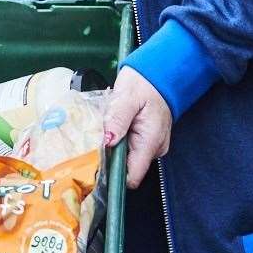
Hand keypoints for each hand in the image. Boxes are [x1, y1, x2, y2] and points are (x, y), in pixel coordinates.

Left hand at [103, 65, 173, 189]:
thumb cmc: (144, 84)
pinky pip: (129, 149)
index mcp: (150, 142)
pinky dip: (119, 142)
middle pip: (126, 169)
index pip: (132, 176)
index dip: (113, 174)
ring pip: (126, 159)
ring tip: (107, 129)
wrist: (157, 76)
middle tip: (98, 138)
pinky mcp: (146, 142)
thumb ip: (118, 119)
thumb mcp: (127, 97)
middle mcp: (154, 150)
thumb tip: (108, 141)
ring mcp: (151, 147)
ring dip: (113, 148)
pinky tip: (114, 128)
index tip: (96, 164)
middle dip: (110, 158)